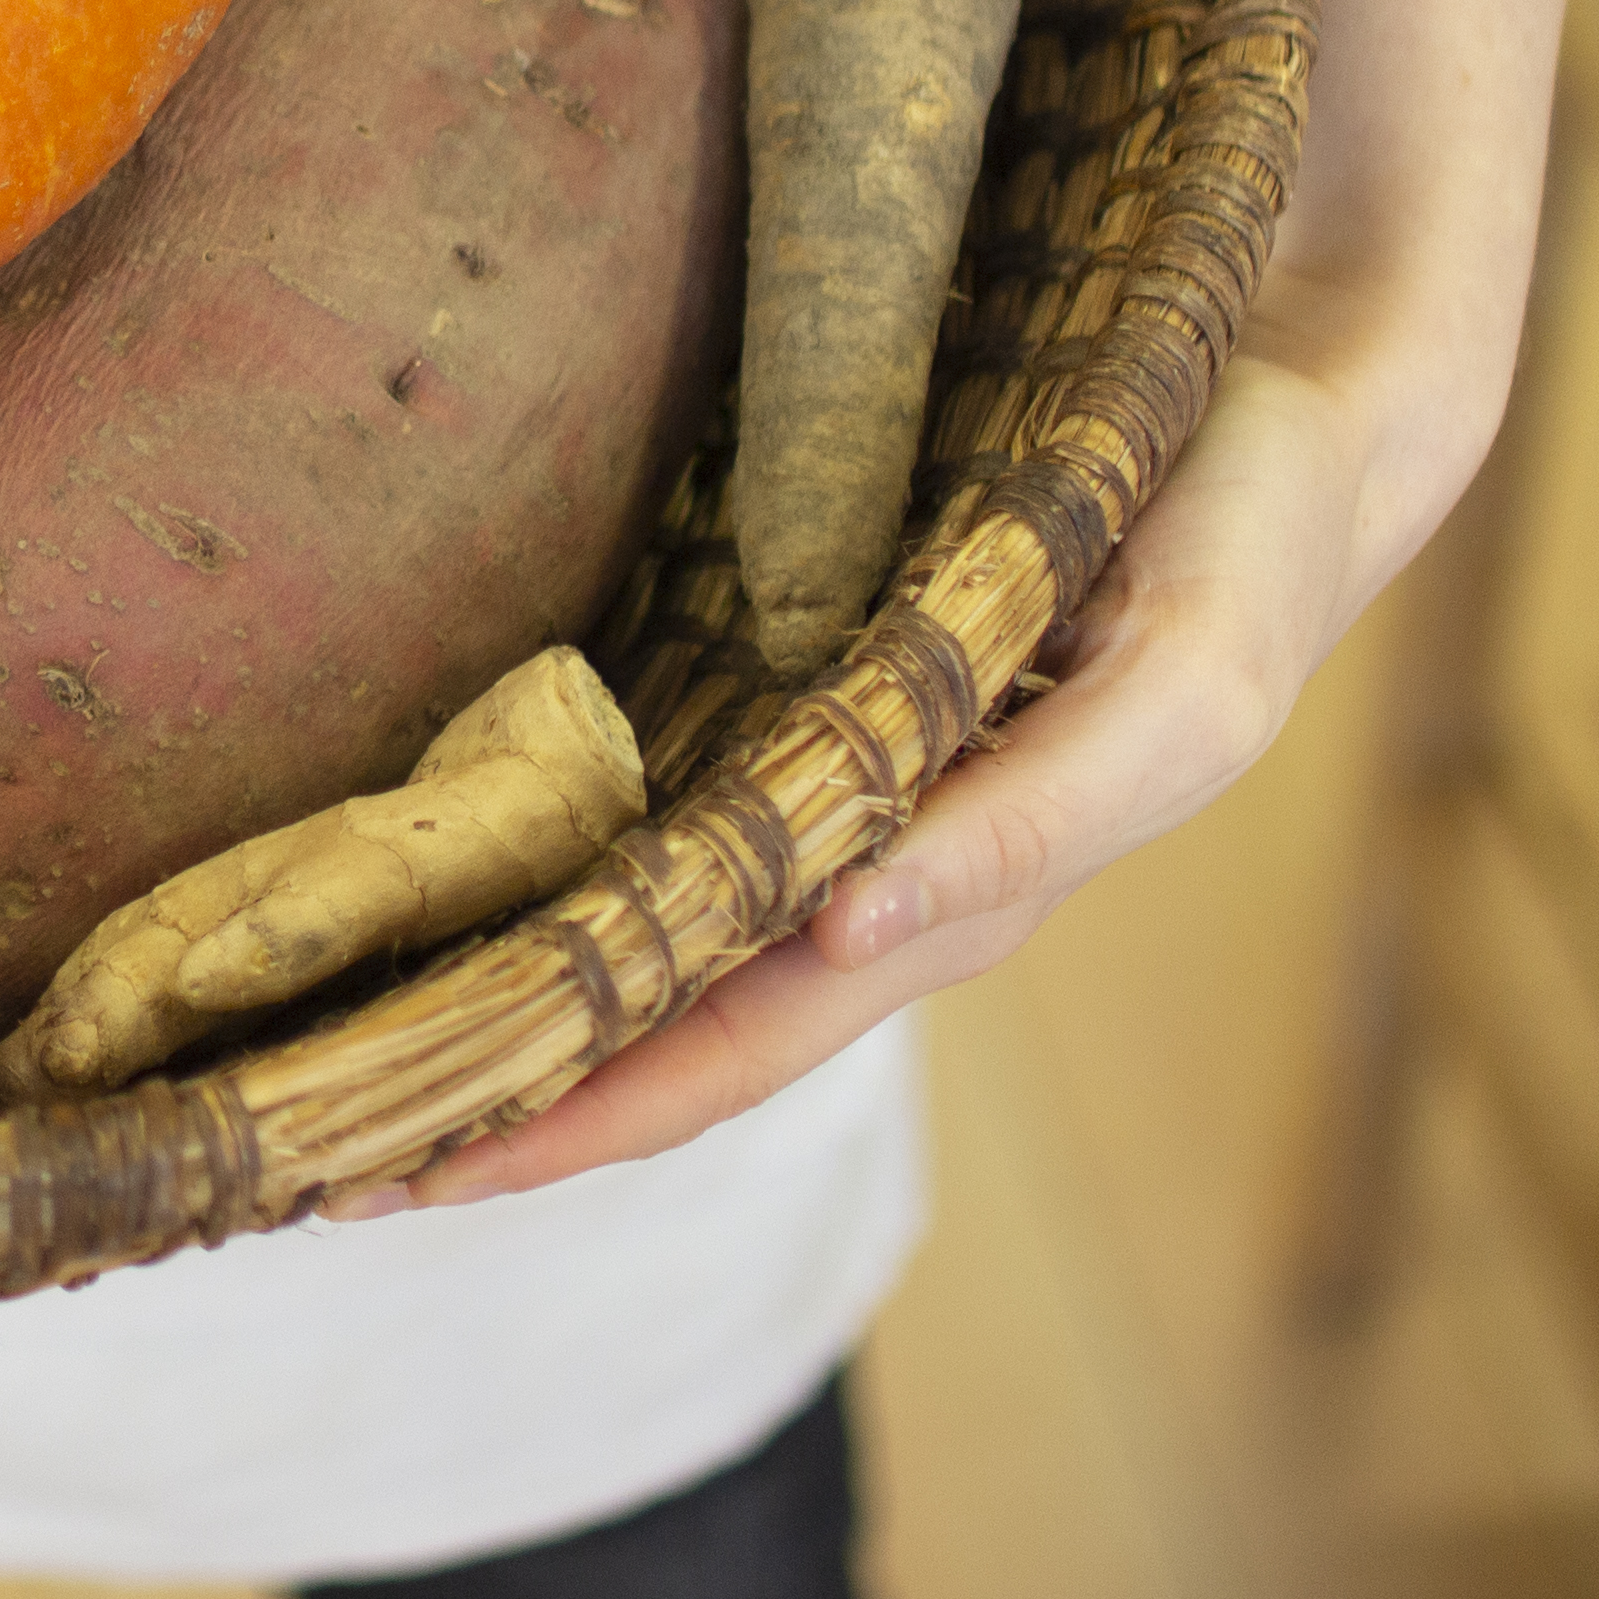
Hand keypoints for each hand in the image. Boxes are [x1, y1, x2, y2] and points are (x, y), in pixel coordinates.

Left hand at [346, 339, 1389, 1212]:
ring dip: (507, 1004)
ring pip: (646, 941)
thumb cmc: (1239, 563)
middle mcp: (868, 876)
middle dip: (498, 1100)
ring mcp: (835, 800)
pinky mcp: (811, 702)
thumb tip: (848, 928)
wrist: (1288, 420)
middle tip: (309, 1156)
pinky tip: (448, 878)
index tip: (403, 1177)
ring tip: (335, 1044)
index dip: (573, 1123)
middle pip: (654, 1028)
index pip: (718, 1052)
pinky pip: (668, 821)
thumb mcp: (1179, 696)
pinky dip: (559, 872)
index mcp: (942, 905)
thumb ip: (1032, 822)